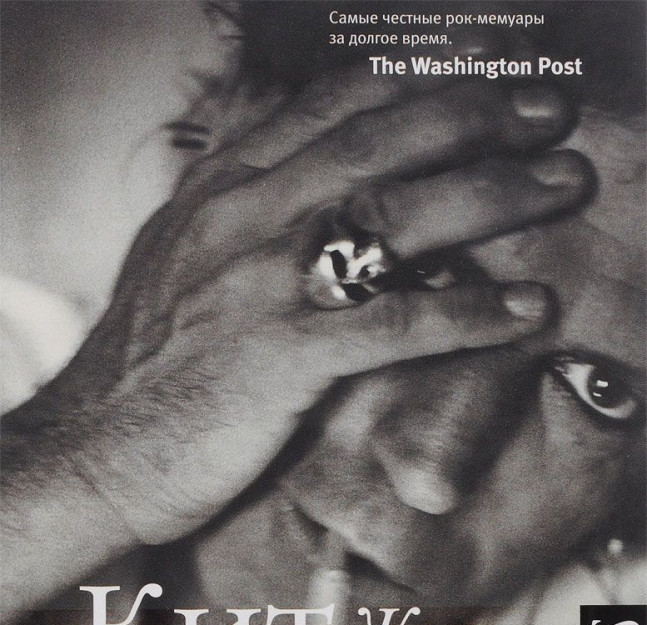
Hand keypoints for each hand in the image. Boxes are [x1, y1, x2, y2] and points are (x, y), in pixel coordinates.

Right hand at [2, 39, 591, 618]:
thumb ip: (235, 212)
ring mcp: (259, 286)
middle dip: (476, 119)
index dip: (414, 86)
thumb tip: (295, 182)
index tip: (481, 82)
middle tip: (549, 115)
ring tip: (564, 186)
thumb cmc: (146, 368)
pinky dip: (469, 313)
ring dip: (494, 196)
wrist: (95, 453)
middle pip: (377, 146)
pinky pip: (393, 325)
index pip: (325, 110)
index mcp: (219, 194)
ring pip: (394, 218)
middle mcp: (241, 221)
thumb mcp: (178, 262)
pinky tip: (526, 310)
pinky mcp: (277, 359)